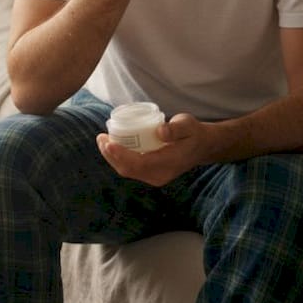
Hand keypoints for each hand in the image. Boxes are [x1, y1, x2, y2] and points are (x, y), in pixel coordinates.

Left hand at [96, 113, 215, 186]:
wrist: (201, 146)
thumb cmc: (193, 132)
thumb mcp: (188, 125)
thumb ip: (176, 128)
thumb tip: (160, 131)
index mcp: (169, 164)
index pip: (139, 163)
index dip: (121, 154)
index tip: (108, 142)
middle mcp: (160, 175)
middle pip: (128, 169)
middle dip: (111, 155)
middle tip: (101, 138)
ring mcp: (154, 177)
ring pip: (127, 171)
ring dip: (112, 157)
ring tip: (102, 140)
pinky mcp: (150, 175)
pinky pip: (130, 169)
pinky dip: (118, 159)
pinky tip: (111, 147)